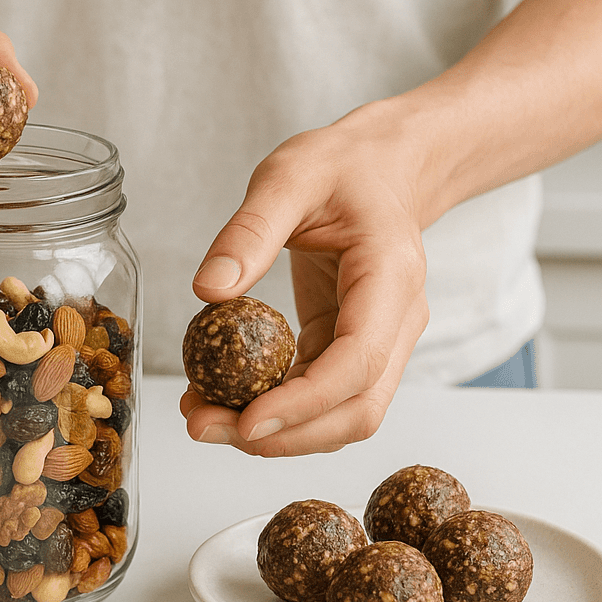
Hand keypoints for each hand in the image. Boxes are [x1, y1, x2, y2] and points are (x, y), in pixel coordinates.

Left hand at [179, 109, 429, 455]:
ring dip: (278, 433)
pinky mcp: (352, 348)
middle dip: (285, 435)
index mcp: (390, 276)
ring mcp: (380, 341)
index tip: (248, 420)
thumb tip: (208, 288)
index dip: (305, 402)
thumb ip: (250, 230)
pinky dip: (276, 410)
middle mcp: (397, 321)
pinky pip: (320, 396)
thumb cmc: (345, 166)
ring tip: (204, 419)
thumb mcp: (289, 176)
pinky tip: (223, 401)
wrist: (385, 166)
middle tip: (206, 428)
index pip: (358, 362)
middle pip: (357, 409)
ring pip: (342, 416)